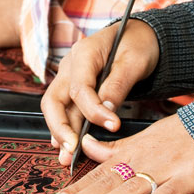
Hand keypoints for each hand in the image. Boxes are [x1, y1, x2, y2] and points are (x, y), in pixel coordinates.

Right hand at [41, 19, 159, 164]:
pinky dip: (65, 127)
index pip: (80, 89)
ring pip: (56, 107)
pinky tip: (65, 146)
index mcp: (84, 53)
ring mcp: (69, 76)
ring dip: (60, 132)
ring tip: (66, 157)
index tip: (113, 126)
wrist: (140, 36)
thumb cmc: (138, 43)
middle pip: (54, 99)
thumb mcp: (134, 61)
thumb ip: (118, 85)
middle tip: (72, 150)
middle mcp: (70, 65)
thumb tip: (107, 112)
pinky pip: (64, 109)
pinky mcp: (74, 87)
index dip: (94, 111)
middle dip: (60, 127)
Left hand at [50, 115, 193, 193]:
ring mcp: (164, 170)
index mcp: (131, 153)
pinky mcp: (187, 178)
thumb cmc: (177, 133)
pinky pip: (167, 192)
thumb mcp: (141, 136)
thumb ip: (113, 147)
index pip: (98, 172)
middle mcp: (142, 161)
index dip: (77, 187)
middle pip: (107, 182)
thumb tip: (86, 146)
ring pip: (130, 188)